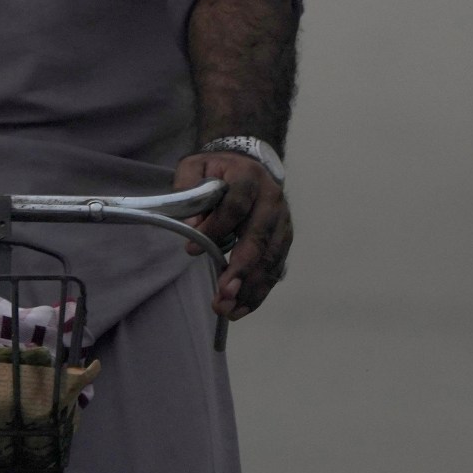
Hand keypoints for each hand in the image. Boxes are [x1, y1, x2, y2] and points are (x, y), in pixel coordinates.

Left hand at [172, 152, 292, 320]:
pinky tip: (243, 308)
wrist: (250, 163)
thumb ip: (188, 187)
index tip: (191, 249)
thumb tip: (192, 225)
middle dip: (241, 269)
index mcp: (248, 178)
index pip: (236, 205)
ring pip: (272, 258)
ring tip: (229, 309)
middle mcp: (271, 200)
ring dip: (252, 287)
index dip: (216, 228)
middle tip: (223, 294)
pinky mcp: (284, 239)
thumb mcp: (196, 167)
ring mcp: (282, 221)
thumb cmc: (218, 170)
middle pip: (259, 237)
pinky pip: (276, 268)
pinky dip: (261, 290)